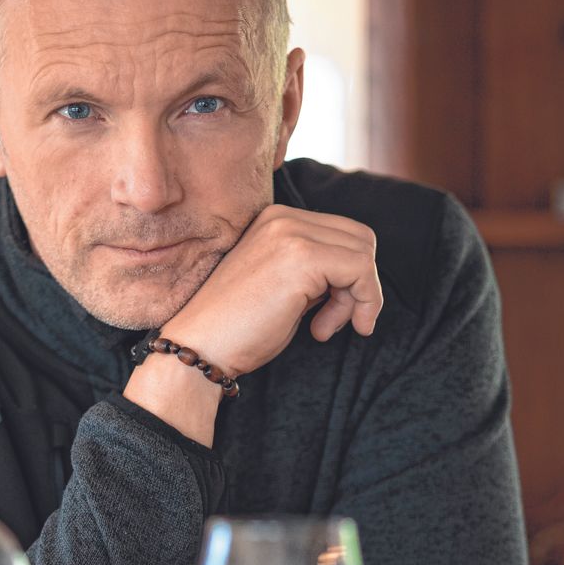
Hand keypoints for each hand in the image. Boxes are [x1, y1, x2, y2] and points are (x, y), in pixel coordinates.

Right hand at [164, 204, 382, 378]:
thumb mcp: (282, 288)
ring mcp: (291, 232)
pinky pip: (361, 269)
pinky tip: (326, 329)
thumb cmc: (236, 329)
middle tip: (330, 323)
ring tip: (324, 327)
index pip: (343, 234)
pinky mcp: (301, 256)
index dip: (349, 277)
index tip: (329, 315)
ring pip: (364, 253)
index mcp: (276, 220)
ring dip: (358, 297)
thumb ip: (315, 273)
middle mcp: (283, 218)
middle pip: (360, 239)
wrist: (199, 346)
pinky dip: (363, 302)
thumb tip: (355, 278)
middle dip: (358, 286)